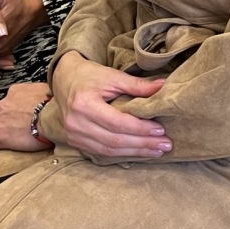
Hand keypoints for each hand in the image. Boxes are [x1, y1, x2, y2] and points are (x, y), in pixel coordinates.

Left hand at [0, 81, 52, 153]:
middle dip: (12, 120)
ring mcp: (1, 121)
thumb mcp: (46, 89)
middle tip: (25, 126)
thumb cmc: (54, 105)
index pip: (12, 100)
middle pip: (4, 114)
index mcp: (15, 91)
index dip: (19, 109)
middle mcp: (5, 104)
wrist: (52, 118)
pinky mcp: (0, 137)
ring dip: (7, 132)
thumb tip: (44, 96)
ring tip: (19, 139)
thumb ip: (38, 92)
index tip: (25, 114)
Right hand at [51, 52, 171, 158]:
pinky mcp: (75, 141)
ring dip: (135, 152)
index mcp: (85, 104)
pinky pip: (101, 152)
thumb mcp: (113, 76)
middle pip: (114, 140)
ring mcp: (74, 135)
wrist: (64, 79)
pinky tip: (138, 152)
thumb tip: (164, 87)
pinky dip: (122, 153)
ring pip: (108, 150)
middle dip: (142, 144)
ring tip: (157, 151)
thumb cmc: (90, 75)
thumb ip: (137, 85)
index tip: (161, 130)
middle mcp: (76, 123)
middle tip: (165, 145)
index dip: (140, 129)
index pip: (117, 123)